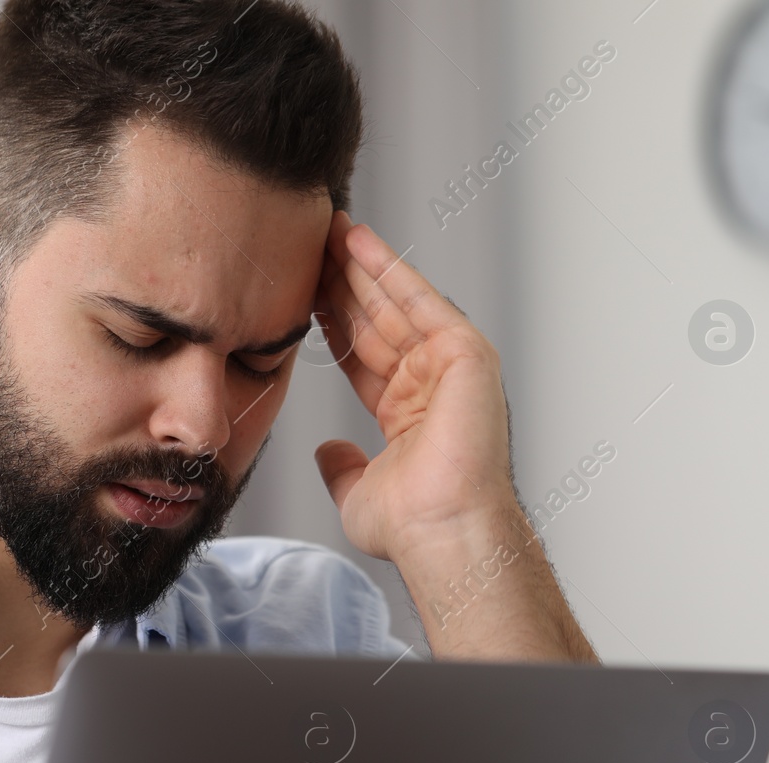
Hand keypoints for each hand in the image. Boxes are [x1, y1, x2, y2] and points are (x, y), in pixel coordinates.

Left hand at [312, 210, 518, 561]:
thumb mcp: (357, 490)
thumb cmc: (409, 525)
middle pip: (376, 319)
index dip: (331, 319)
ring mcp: (450, 365)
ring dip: (360, 264)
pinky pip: (420, 300)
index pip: (360, 352)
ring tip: (328, 227)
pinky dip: (390, 269)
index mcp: (407, 412)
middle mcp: (430, 383)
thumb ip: (342, 467)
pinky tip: (360, 241)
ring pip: (394, 303)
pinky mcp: (466, 352)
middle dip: (342, 280)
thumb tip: (327, 453)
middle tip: (311, 241)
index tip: (303, 289)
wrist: (441, 530)